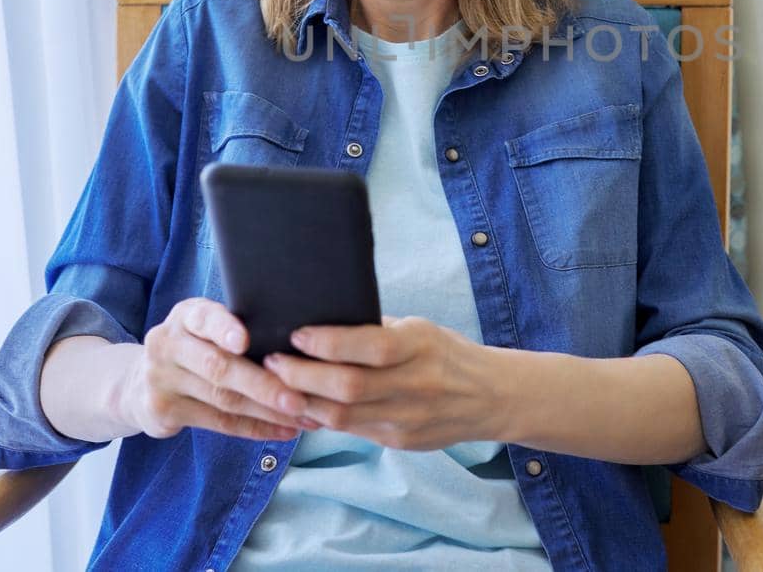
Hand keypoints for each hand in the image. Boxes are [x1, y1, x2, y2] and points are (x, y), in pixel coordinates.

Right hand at [113, 297, 319, 442]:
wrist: (138, 383)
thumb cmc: (194, 348)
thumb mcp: (203, 328)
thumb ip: (236, 328)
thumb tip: (301, 341)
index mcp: (185, 316)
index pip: (204, 318)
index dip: (224, 328)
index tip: (245, 340)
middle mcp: (168, 345)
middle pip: (218, 367)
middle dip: (263, 384)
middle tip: (299, 398)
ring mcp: (161, 380)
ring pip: (223, 399)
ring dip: (268, 412)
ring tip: (304, 416)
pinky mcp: (163, 412)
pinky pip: (219, 423)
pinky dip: (256, 428)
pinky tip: (285, 430)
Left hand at [262, 316, 510, 450]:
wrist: (489, 397)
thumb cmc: (445, 353)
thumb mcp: (418, 329)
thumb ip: (375, 330)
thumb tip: (320, 320)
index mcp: (422, 345)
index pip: (372, 346)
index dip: (329, 342)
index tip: (297, 334)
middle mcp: (417, 384)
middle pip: (349, 387)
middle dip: (302, 375)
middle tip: (273, 361)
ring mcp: (408, 418)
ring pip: (342, 417)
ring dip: (303, 401)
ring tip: (277, 384)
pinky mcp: (400, 442)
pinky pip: (352, 432)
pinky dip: (322, 418)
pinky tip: (303, 404)